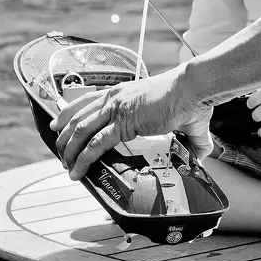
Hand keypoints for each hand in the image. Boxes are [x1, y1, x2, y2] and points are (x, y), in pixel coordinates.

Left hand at [53, 64, 207, 178]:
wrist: (192, 88)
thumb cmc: (189, 98)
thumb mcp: (180, 117)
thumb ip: (190, 139)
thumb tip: (201, 156)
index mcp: (122, 92)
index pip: (87, 101)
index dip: (69, 113)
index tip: (58, 124)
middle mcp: (114, 97)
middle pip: (77, 116)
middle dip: (64, 137)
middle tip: (60, 152)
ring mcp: (116, 109)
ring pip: (80, 130)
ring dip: (69, 150)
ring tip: (66, 165)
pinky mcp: (122, 123)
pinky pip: (95, 144)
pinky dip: (83, 159)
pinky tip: (77, 171)